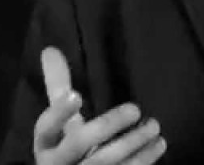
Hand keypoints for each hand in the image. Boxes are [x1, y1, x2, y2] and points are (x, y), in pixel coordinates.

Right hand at [34, 47, 166, 164]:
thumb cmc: (71, 151)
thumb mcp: (62, 124)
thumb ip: (58, 89)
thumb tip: (50, 49)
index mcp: (46, 146)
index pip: (45, 128)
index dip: (59, 113)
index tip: (76, 95)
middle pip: (79, 142)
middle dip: (108, 124)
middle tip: (135, 109)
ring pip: (106, 161)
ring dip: (134, 142)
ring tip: (154, 126)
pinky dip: (145, 159)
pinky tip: (159, 145)